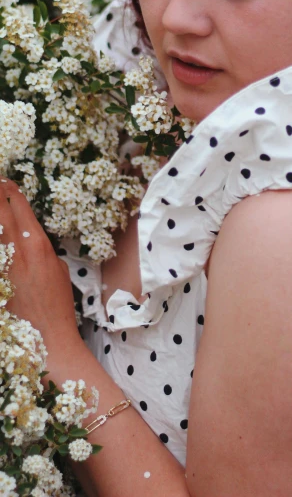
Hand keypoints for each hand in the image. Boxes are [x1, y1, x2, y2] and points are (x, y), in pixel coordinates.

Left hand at [0, 178, 82, 365]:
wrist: (47, 335)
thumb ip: (44, 252)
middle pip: (1, 215)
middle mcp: (19, 251)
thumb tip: (32, 245)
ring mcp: (4, 265)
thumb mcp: (60, 270)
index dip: (11, 192)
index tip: (5, 181)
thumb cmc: (58, 304)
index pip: (21, 209)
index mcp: (39, 245)